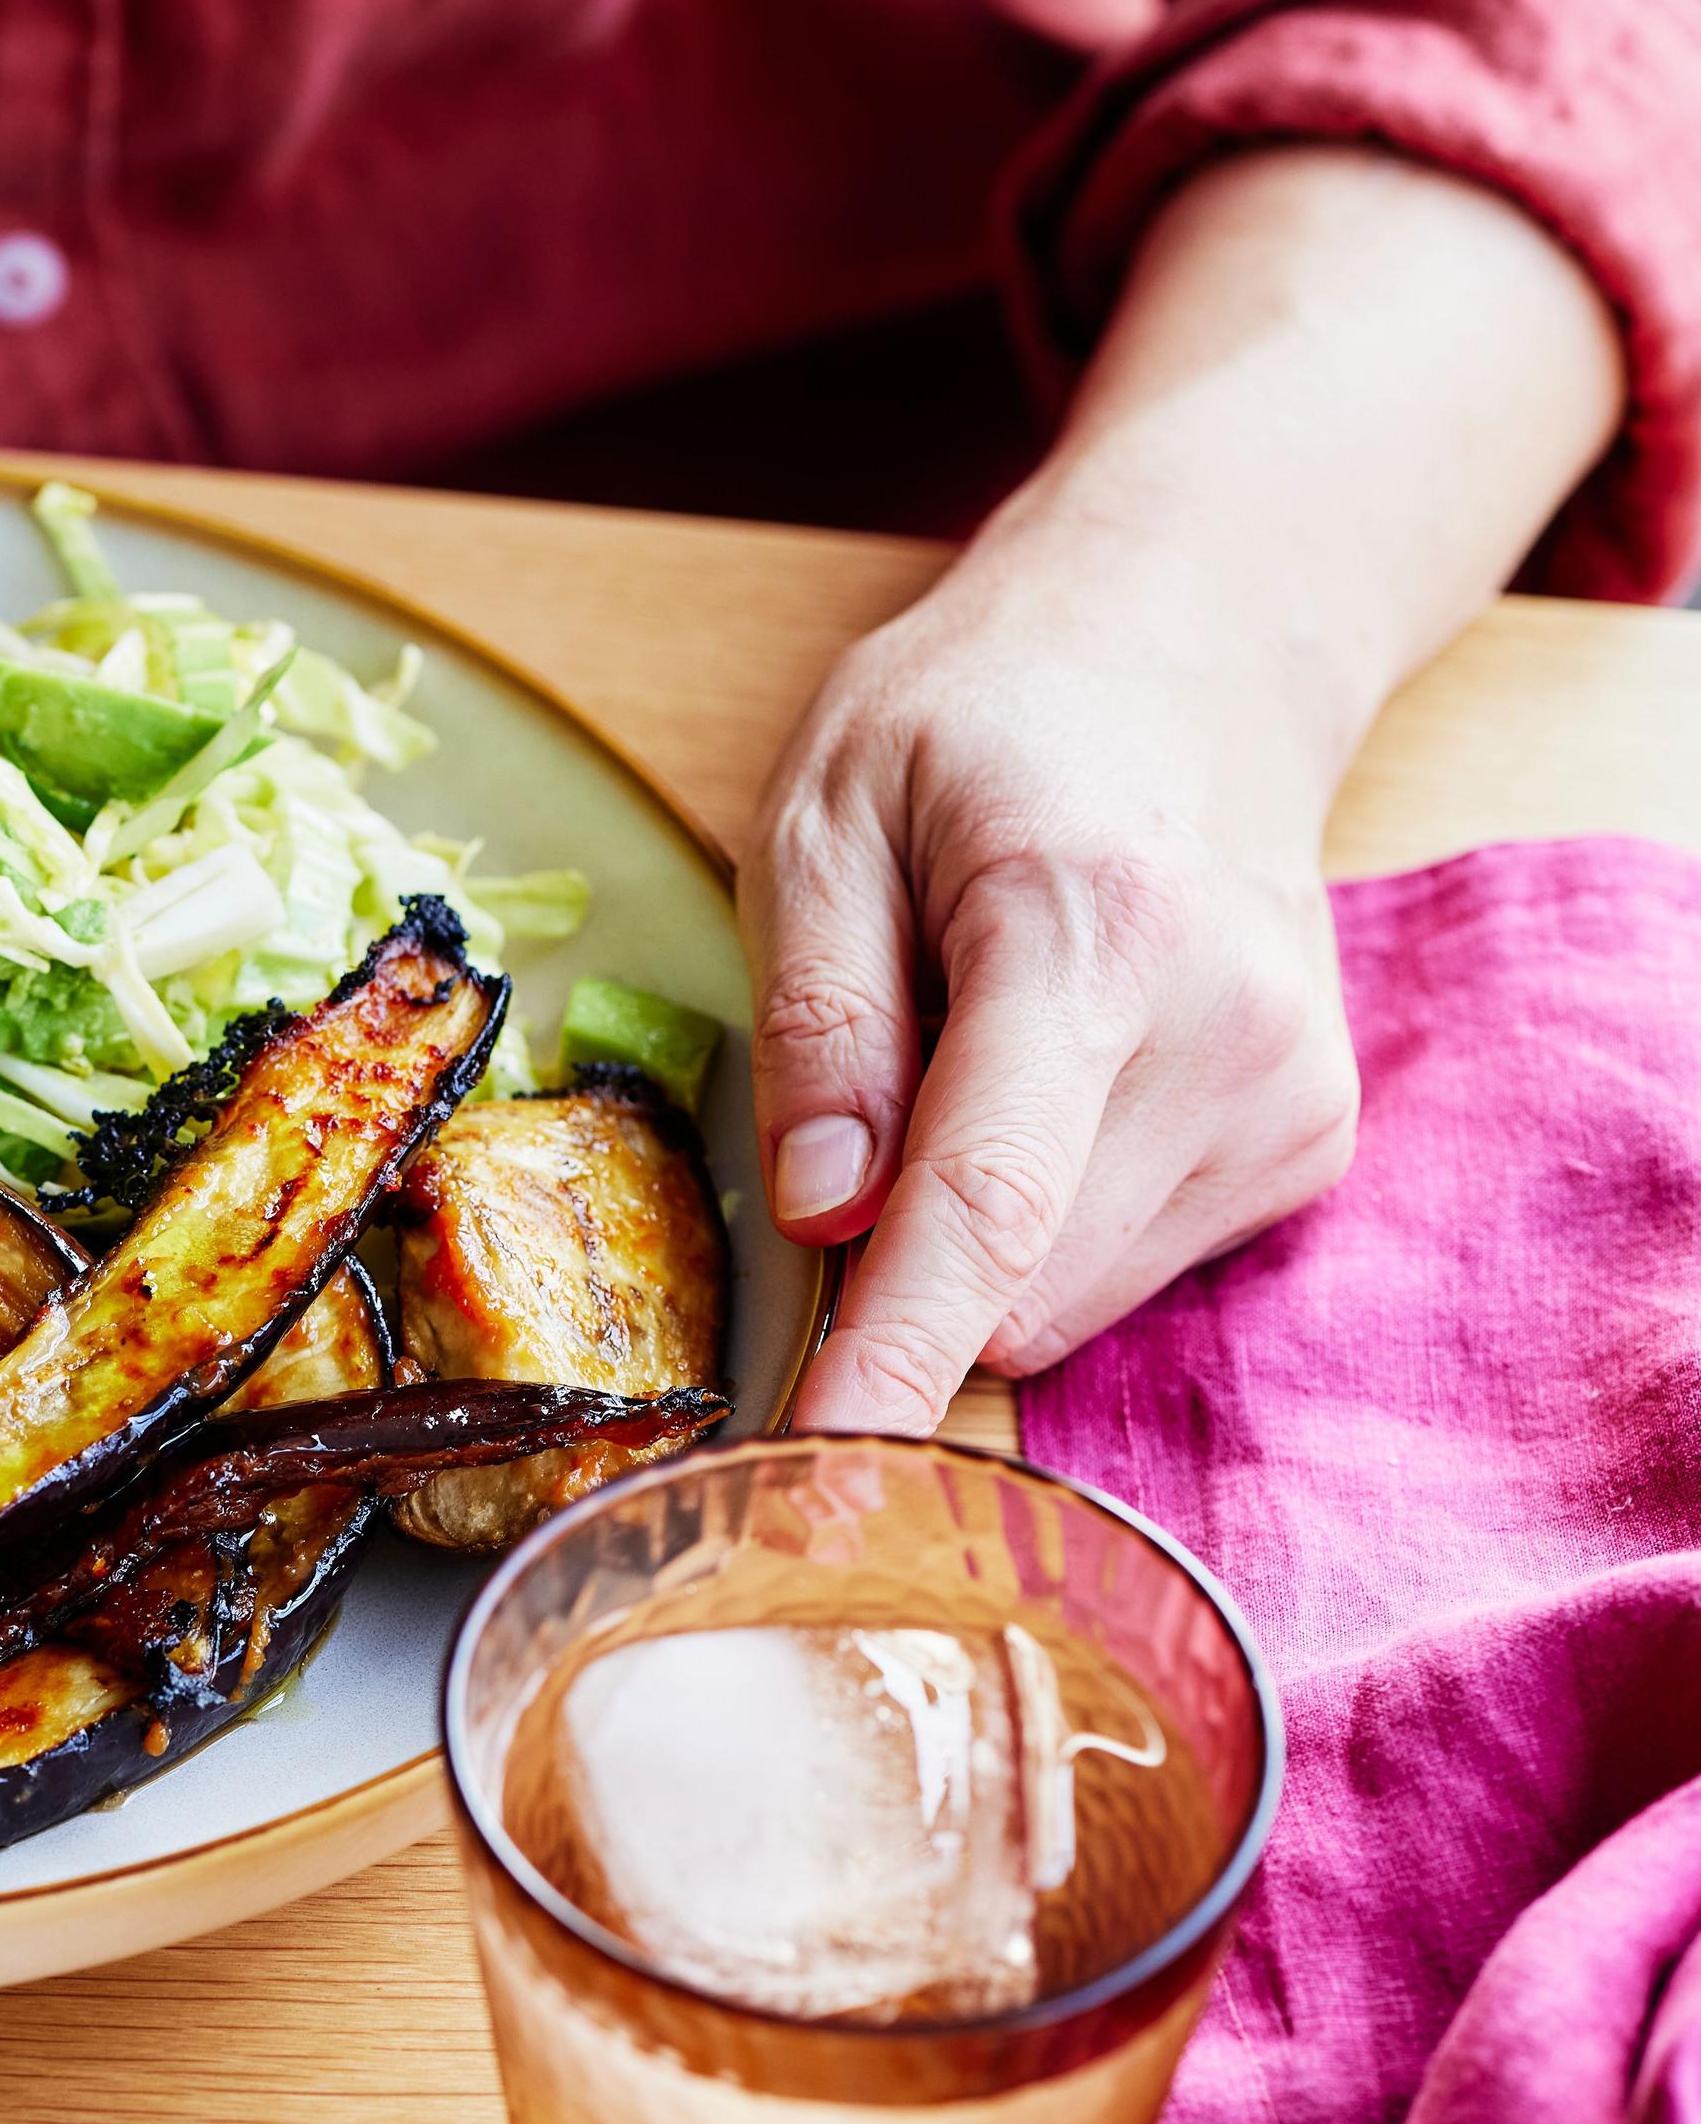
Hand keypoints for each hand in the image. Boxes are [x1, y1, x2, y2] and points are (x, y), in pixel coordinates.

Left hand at [741, 514, 1360, 1431]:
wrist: (1194, 653)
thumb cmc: (982, 723)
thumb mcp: (823, 813)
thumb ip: (818, 1017)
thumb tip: (822, 1208)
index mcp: (1090, 937)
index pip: (990, 1204)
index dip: (895, 1356)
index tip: (829, 1469)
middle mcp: (1224, 1036)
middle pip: (1010, 1285)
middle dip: (896, 1254)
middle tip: (867, 1093)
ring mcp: (1287, 1101)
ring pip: (1059, 1303)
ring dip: (972, 1237)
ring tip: (974, 1050)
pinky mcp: (1305, 1147)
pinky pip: (1115, 1273)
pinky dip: (1043, 1223)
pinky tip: (1050, 1083)